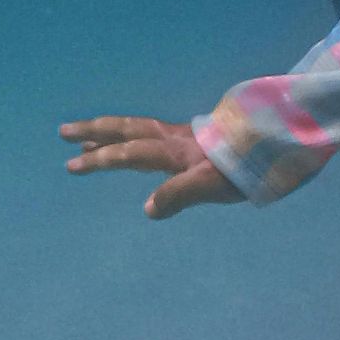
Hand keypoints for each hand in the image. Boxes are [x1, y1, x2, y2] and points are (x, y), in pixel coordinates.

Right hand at [59, 116, 243, 219]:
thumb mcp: (213, 186)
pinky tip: (130, 147)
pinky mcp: (193, 140)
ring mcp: (183, 138)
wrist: (276, 145)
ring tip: (84, 141)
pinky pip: (151, 136)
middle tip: (63, 132)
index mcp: (174, 151)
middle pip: (127, 129)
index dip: (101, 158)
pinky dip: (131, 138)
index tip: (72, 165)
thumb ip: (180, 195)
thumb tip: (148, 209)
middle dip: (94, 131)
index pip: (129, 152)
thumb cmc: (244, 170)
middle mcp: (174, 139)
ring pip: (138, 129)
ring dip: (109, 134)